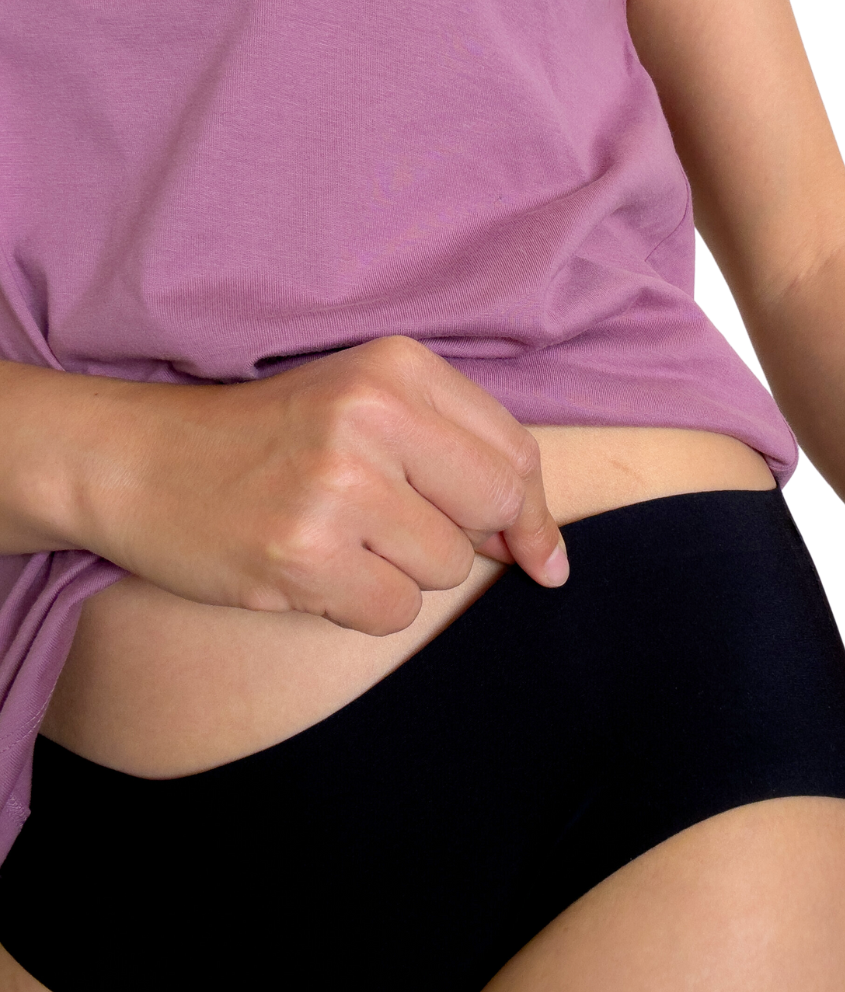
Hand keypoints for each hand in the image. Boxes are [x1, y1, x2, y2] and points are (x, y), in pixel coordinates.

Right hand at [80, 335, 568, 634]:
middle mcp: (371, 416)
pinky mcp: (302, 555)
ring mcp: (335, 487)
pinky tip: (316, 570)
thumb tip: (547, 555)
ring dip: (403, 571)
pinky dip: (364, 604)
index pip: (516, 454)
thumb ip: (463, 460)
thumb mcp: (368, 409)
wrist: (137, 461)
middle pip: (495, 510)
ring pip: (445, 569)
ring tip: (340, 538)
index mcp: (397, 367)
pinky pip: (394, 610)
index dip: (533, 514)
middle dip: (468, 538)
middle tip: (402, 530)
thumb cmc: (269, 440)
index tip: (538, 554)